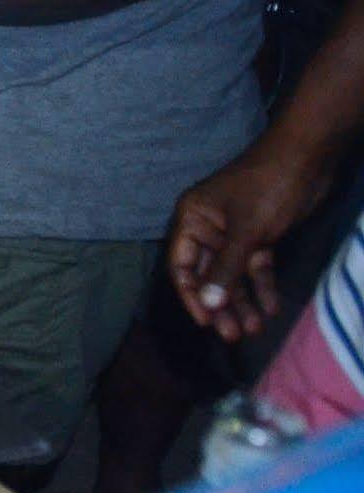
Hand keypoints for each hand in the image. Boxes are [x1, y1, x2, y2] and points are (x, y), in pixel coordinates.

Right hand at [168, 143, 330, 340]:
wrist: (308, 157)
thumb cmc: (267, 187)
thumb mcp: (246, 231)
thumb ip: (226, 270)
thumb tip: (209, 305)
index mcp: (192, 220)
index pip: (182, 266)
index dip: (192, 296)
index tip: (207, 322)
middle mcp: (208, 229)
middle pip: (209, 275)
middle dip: (221, 304)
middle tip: (232, 335)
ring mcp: (234, 233)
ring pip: (233, 274)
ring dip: (243, 300)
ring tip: (254, 328)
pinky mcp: (259, 236)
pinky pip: (255, 267)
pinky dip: (262, 285)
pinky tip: (271, 307)